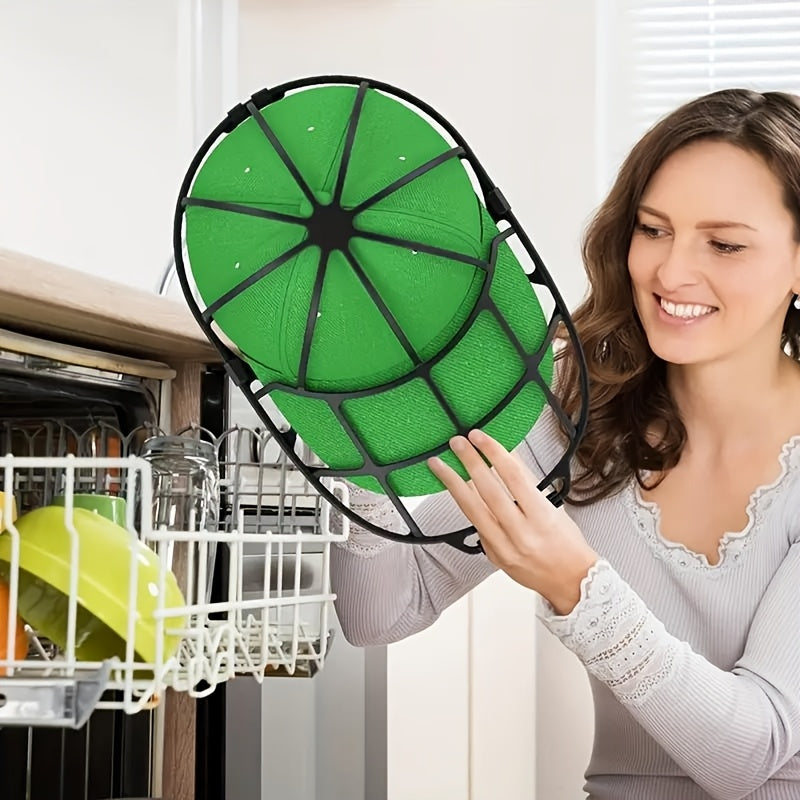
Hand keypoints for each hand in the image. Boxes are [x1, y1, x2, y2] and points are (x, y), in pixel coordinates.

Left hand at [428, 429, 598, 614]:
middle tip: (456, 442)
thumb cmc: (567, 544)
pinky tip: (454, 489)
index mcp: (541, 517)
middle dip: (470, 462)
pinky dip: (464, 503)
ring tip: (439, 464)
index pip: (513, 477)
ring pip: (472, 509)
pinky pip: (474, 524)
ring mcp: (504, 547)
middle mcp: (521, 533)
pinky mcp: (492, 555)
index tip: (479, 437)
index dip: (493, 452)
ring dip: (453, 483)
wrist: (570, 582)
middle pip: (489, 491)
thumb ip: (527, 485)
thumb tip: (504, 457)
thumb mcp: (552, 508)